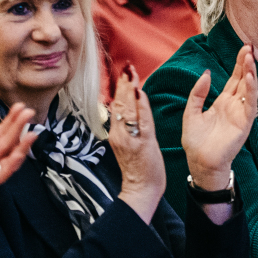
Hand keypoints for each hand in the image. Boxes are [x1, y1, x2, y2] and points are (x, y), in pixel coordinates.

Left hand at [0, 102, 37, 199]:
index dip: (10, 119)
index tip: (19, 107)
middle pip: (7, 140)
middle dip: (19, 126)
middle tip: (29, 112)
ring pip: (10, 156)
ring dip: (22, 144)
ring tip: (31, 131)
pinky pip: (3, 172)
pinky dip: (14, 162)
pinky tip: (20, 151)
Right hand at [109, 64, 165, 220]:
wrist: (139, 190)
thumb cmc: (137, 169)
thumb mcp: (127, 144)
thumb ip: (126, 127)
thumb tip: (124, 109)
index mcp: (116, 133)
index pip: (116, 106)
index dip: (119, 88)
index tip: (123, 72)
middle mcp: (119, 134)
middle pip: (119, 104)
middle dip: (123, 84)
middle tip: (127, 66)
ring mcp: (129, 138)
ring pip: (127, 109)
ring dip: (129, 89)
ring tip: (131, 73)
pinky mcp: (141, 143)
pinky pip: (141, 121)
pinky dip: (139, 106)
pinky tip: (139, 92)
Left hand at [183, 45, 257, 189]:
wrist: (199, 162)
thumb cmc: (195, 141)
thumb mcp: (190, 112)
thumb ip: (198, 93)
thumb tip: (206, 73)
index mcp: (222, 102)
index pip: (233, 79)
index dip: (238, 63)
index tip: (243, 47)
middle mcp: (234, 106)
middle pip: (243, 80)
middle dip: (246, 63)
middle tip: (249, 46)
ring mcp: (240, 114)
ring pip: (248, 89)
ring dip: (250, 73)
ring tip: (249, 57)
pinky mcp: (244, 123)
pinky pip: (250, 104)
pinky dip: (251, 91)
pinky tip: (250, 78)